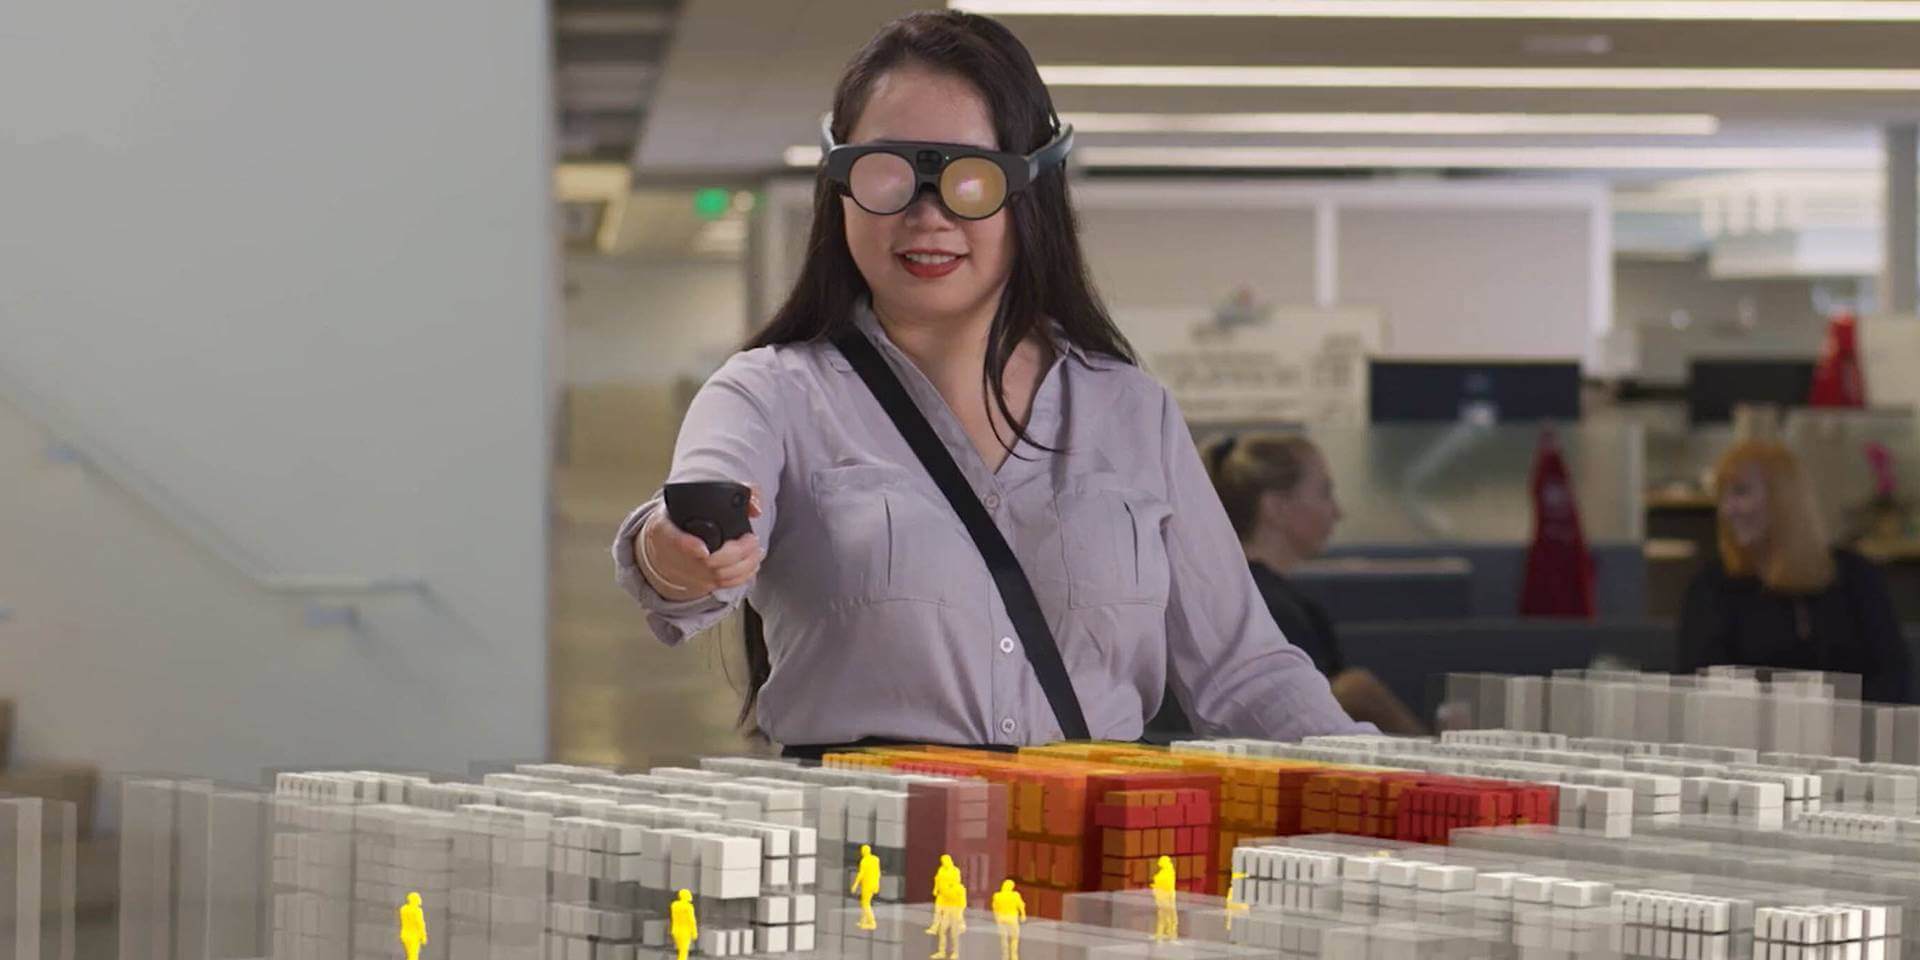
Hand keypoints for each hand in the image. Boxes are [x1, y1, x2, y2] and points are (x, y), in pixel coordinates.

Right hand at [639, 485, 764, 600]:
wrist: (663, 544)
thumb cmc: (680, 519)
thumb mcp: (690, 498)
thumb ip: (729, 491)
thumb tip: (755, 507)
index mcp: (666, 531)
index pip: (675, 541)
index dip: (689, 546)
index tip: (703, 550)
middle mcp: (677, 555)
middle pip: (708, 561)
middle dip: (736, 552)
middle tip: (751, 539)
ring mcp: (691, 572)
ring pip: (719, 575)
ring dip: (745, 564)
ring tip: (756, 549)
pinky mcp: (702, 582)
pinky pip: (725, 584)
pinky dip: (744, 575)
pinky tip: (752, 563)